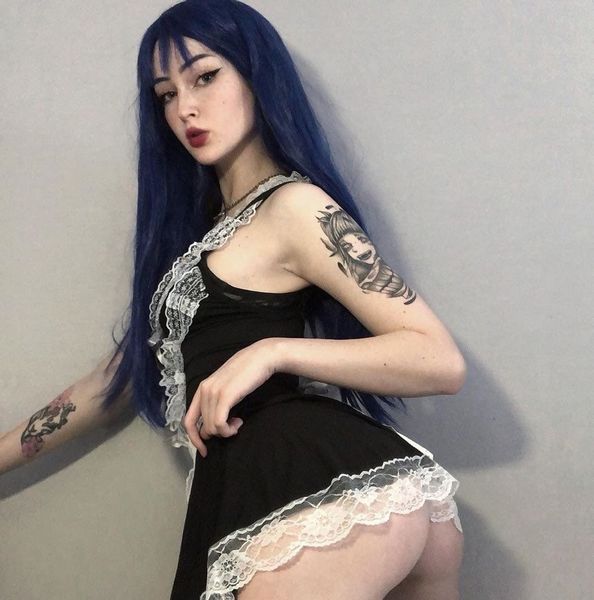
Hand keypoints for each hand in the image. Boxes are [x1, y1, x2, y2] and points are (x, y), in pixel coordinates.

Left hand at [183, 338, 279, 457]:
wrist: (261, 357)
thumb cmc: (247, 372)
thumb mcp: (226, 386)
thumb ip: (217, 401)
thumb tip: (212, 425)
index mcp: (202, 388)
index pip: (188, 421)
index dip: (194, 439)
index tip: (205, 450)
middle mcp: (204, 390)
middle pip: (203, 427)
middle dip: (218, 434)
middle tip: (233, 427)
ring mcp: (213, 393)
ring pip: (212, 428)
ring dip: (226, 432)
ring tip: (238, 422)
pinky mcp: (225, 396)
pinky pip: (219, 424)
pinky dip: (228, 430)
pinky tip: (239, 422)